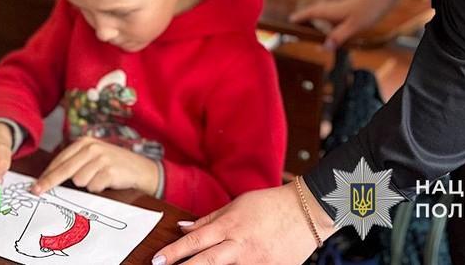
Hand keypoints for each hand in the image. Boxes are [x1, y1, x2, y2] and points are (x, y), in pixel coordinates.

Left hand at [31, 136, 158, 196]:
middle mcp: (92, 147)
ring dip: (86, 185)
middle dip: (49, 183)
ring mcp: (101, 158)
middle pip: (64, 170)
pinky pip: (93, 187)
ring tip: (99, 179)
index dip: (46, 175)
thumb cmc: (112, 164)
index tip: (35, 186)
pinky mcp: (109, 170)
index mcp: (84, 142)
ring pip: (79, 181)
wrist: (140, 169)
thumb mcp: (92, 157)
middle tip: (37, 192)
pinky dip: (98, 189)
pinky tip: (107, 182)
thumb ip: (74, 164)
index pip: (60, 160)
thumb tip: (49, 179)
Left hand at [154, 182, 332, 264]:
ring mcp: (256, 261)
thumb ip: (209, 219)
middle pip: (206, 262)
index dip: (174, 252)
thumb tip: (183, 227)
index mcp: (230, 226)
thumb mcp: (236, 205)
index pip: (196, 241)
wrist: (306, 211)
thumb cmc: (268, 204)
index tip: (157, 261)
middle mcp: (240, 246)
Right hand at [289, 0, 404, 46]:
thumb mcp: (353, 27)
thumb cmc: (368, 10)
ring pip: (323, 10)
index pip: (311, 13)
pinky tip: (331, 22)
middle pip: (315, 10)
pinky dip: (326, 16)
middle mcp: (333, 8)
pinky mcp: (348, 8)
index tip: (290, 19)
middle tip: (296, 20)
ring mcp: (340, 7)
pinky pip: (331, 12)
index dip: (300, 16)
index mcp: (331, 11)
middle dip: (305, 15)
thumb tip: (324, 47)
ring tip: (309, 21)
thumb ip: (338, 36)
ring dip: (315, 14)